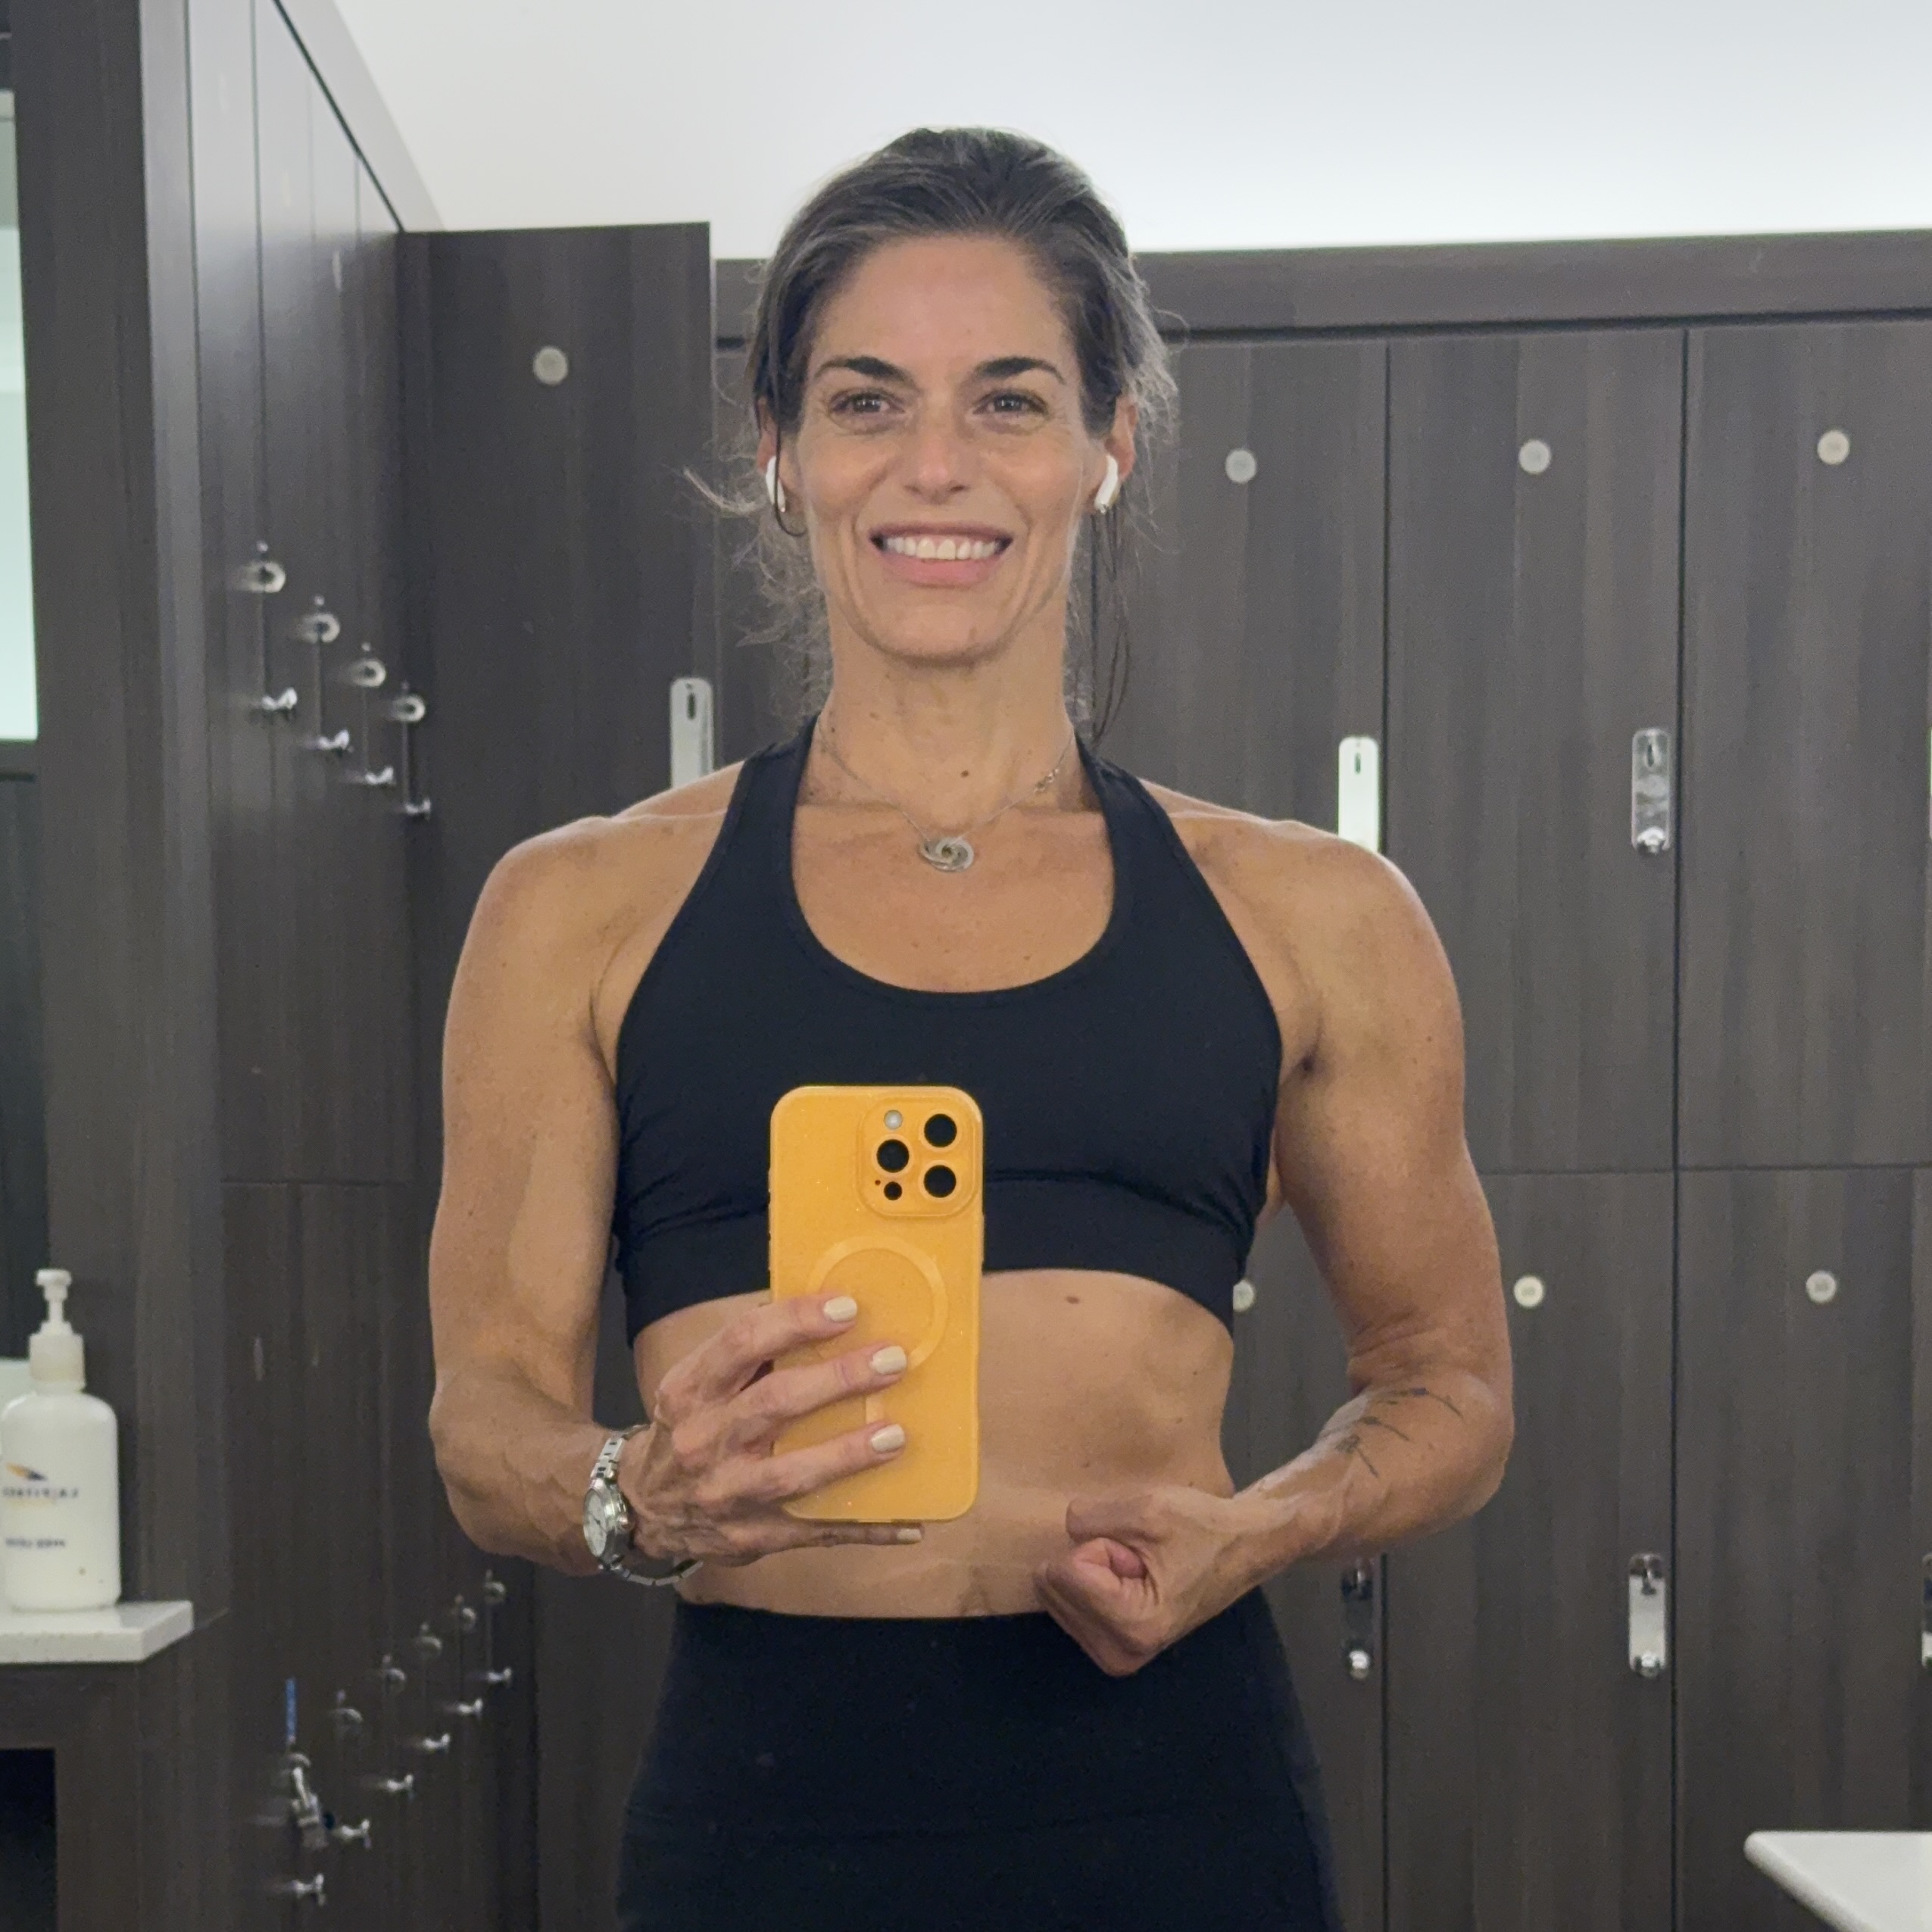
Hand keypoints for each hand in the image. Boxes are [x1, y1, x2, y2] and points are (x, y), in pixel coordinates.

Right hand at [619, 1294, 920, 1565]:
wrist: (640, 1507)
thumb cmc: (689, 1427)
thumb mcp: (697, 1384)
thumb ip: (749, 1353)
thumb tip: (824, 1310)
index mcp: (691, 1390)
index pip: (742, 1343)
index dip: (795, 1321)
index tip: (847, 1308)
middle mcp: (705, 1440)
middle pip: (775, 1403)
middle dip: (838, 1380)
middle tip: (893, 1360)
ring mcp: (729, 1494)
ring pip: (793, 1473)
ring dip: (848, 1455)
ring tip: (896, 1435)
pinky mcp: (753, 1536)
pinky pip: (816, 1533)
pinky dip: (865, 1531)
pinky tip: (909, 1524)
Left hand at [1035, 1485, 1257, 1675]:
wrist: (1241, 1549)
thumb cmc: (1202, 1529)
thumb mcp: (1148, 1507)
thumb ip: (1091, 1517)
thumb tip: (1063, 1530)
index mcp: (1133, 1625)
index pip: (1066, 1570)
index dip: (1101, 1544)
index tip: (1140, 1550)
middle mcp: (1120, 1654)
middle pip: (1055, 1587)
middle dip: (1093, 1560)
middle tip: (1138, 1559)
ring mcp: (1115, 1657)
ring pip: (1056, 1596)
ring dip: (1092, 1571)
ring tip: (1137, 1568)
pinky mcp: (1112, 1650)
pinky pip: (1066, 1606)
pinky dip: (1090, 1585)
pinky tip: (1128, 1582)